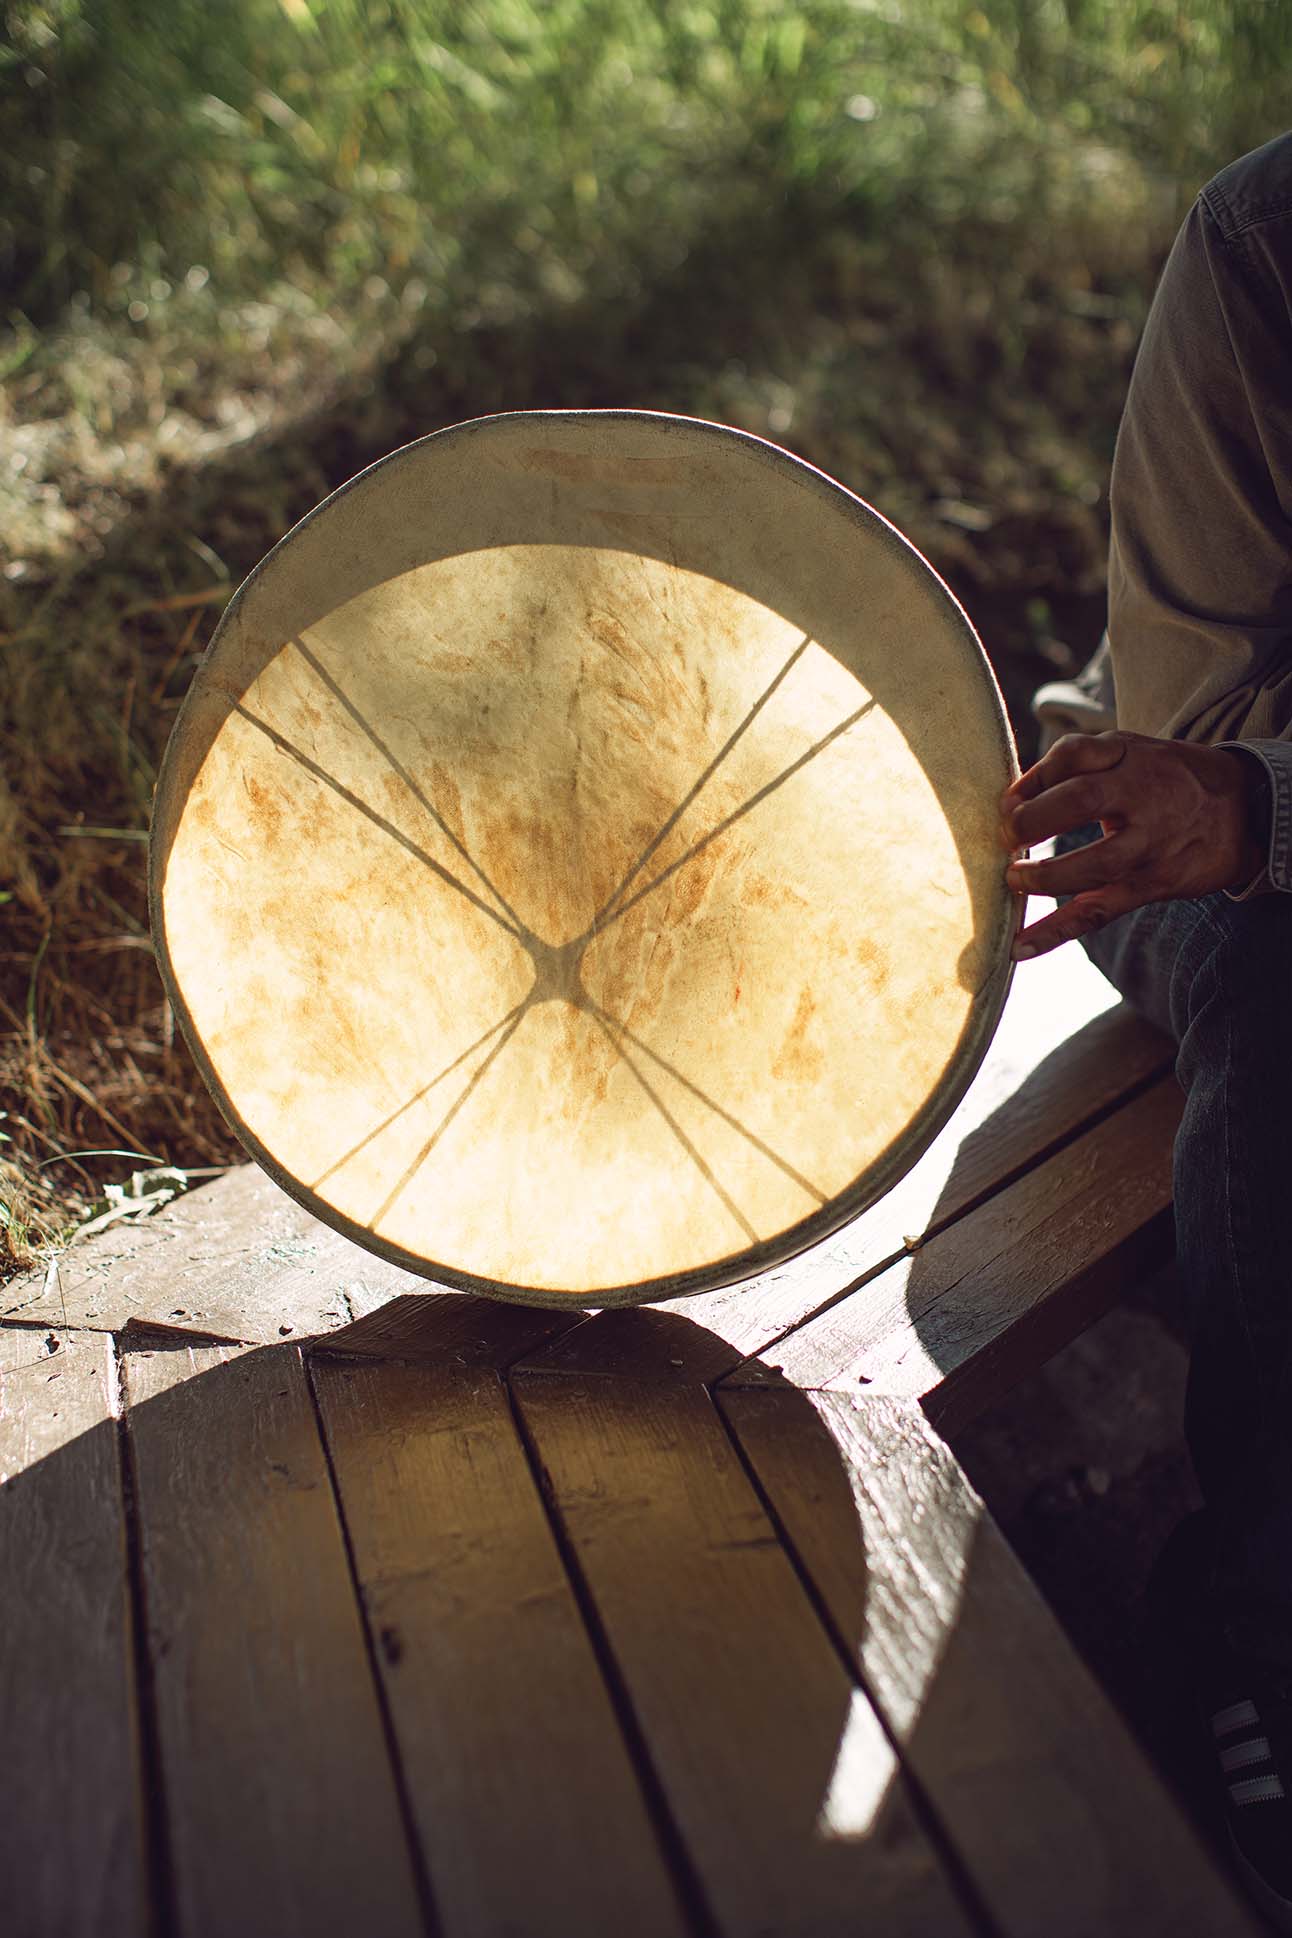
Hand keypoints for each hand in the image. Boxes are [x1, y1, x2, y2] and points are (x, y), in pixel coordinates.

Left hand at [999, 731, 1266, 958]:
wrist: (1241, 808)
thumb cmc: (1163, 778)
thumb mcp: (1128, 753)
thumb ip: (1074, 764)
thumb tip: (1013, 797)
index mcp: (1130, 758)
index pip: (1073, 755)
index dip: (1033, 778)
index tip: (1008, 801)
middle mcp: (1144, 797)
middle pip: (1080, 801)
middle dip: (1031, 820)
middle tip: (1007, 835)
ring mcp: (1151, 844)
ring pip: (1093, 864)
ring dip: (1043, 876)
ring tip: (1013, 879)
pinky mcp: (1153, 884)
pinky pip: (1099, 911)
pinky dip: (1056, 932)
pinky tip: (1020, 948)